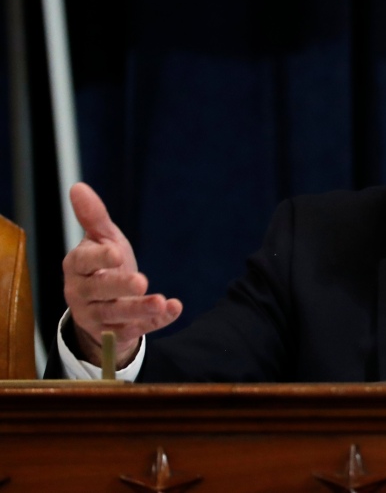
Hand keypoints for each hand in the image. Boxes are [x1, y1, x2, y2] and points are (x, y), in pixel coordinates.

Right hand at [62, 182, 182, 367]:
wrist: (101, 306)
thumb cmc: (103, 265)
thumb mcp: (101, 240)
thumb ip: (93, 217)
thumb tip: (78, 186)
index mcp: (76, 267)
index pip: (83, 262)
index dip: (99, 258)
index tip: (117, 252)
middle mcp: (81, 293)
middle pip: (99, 291)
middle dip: (119, 286)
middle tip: (141, 281)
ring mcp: (97, 317)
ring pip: (116, 315)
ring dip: (139, 310)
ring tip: (160, 301)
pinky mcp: (115, 334)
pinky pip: (135, 330)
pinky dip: (155, 322)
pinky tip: (174, 308)